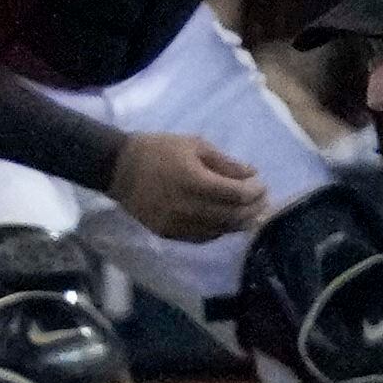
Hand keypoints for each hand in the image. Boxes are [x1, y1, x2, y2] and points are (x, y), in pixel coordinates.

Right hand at [109, 135, 266, 243]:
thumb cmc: (159, 150)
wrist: (119, 170)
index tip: (262, 185)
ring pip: (218, 230)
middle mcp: (185, 207)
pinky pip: (200, 237)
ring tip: (251, 215)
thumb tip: (252, 174)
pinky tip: (225, 222)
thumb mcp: (195, 145)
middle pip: (231, 216)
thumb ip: (225, 162)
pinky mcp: (167, 233)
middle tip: (263, 203)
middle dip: (252, 210)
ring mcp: (175, 223)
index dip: (255, 192)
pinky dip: (218, 231)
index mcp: (193, 180)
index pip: (236, 194)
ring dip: (238, 223)